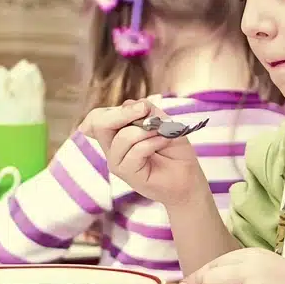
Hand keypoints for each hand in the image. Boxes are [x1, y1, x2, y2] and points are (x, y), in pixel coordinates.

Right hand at [79, 99, 205, 206]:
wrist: (188, 179)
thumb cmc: (174, 152)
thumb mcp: (163, 122)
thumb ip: (146, 111)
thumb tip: (129, 104)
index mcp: (115, 134)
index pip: (96, 119)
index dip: (113, 110)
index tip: (141, 108)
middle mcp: (112, 148)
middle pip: (99, 124)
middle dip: (123, 114)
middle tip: (145, 111)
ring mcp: (117, 162)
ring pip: (122, 137)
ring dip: (147, 130)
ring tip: (163, 133)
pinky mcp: (127, 173)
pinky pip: (136, 151)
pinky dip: (153, 142)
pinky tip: (164, 141)